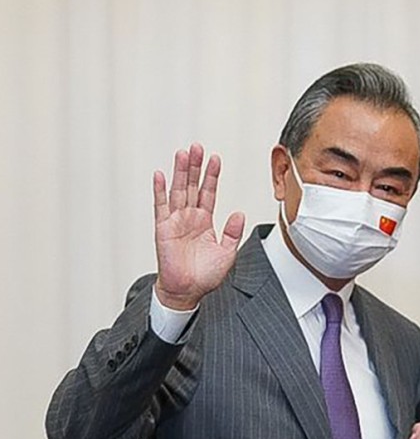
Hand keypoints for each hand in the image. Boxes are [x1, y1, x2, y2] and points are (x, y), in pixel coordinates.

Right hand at [153, 143, 245, 310]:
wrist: (188, 291)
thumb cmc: (205, 276)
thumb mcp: (227, 253)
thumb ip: (233, 232)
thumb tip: (239, 213)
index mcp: (205, 222)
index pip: (209, 193)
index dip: (212, 176)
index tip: (215, 159)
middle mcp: (190, 218)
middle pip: (193, 186)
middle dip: (196, 167)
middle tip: (198, 147)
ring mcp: (176, 221)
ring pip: (179, 191)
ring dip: (181, 172)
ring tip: (183, 153)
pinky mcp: (163, 228)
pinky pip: (161, 206)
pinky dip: (160, 190)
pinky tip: (160, 175)